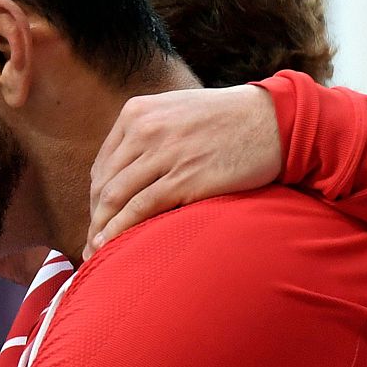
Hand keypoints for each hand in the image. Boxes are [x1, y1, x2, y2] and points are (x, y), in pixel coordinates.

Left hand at [83, 84, 281, 257]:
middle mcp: (144, 129)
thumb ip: (150, 135)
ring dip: (101, 230)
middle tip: (90, 244)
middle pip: (104, 184)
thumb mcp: (178, 113)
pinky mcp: (182, 178)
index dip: (96, 198)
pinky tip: (111, 248)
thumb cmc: (230, 121)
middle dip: (95, 218)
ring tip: (95, 254)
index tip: (100, 220)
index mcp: (137, 113)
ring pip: (115, 198)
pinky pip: (138, 209)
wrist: (276, 120)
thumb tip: (130, 173)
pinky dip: (118, 231)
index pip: (104, 164)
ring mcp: (162, 153)